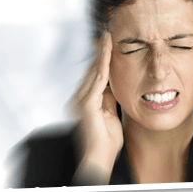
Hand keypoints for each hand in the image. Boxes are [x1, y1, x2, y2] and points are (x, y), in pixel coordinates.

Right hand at [71, 31, 122, 183]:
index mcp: (85, 100)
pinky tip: (108, 51)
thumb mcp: (110, 113)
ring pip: (94, 70)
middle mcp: (79, 97)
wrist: (99, 158)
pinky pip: (99, 79)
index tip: (108, 43)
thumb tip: (113, 85)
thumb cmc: (106, 141)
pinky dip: (104, 63)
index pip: (94, 74)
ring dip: (102, 52)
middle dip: (100, 50)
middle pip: (92, 69)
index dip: (101, 58)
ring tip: (108, 36)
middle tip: (107, 33)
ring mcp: (81, 99)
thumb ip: (109, 98)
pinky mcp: (87, 103)